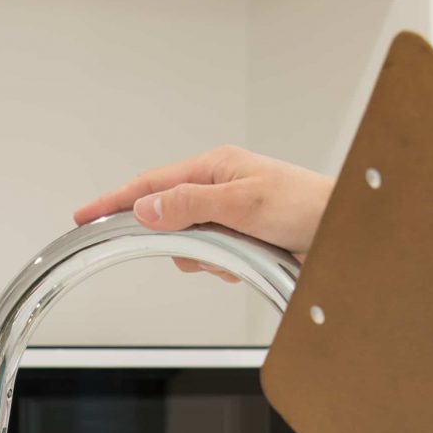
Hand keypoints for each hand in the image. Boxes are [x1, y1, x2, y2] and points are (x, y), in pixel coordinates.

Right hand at [72, 147, 334, 279]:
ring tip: (242, 252)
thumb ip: (190, 206)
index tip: (85, 215)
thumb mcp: (242, 205)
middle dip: (181, 241)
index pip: (151, 184)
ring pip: (192, 243)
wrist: (347, 233)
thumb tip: (147, 208)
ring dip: (211, 256)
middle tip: (206, 249)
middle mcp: (220, 187)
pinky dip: (227, 264)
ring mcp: (231, 213)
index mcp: (215, 168)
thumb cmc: (307, 207)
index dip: (116, 202)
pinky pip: (216, 257)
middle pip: (169, 218)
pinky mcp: (244, 237)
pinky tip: (252, 260)